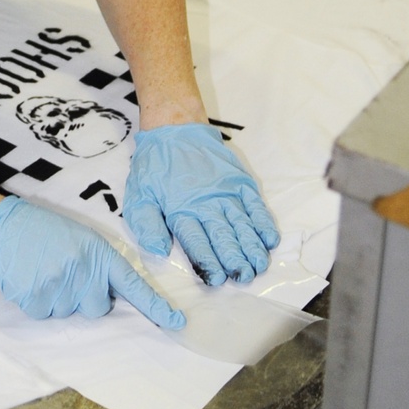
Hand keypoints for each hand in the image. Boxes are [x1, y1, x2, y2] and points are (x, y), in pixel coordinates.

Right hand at [0, 197, 184, 328]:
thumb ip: (97, 263)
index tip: (177, 322)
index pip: (133, 285)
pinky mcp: (37, 301)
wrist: (0, 226)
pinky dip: (38, 302)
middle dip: (86, 297)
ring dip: (59, 298)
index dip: (156, 306)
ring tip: (43, 270)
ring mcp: (60, 288)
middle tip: (66, 273)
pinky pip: (45, 315)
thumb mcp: (79, 237)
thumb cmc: (40, 228)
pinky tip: (30, 279)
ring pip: (69, 312)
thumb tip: (106, 294)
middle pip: (98, 308)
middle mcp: (83, 273)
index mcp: (98, 254)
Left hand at [123, 123, 279, 285]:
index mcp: (180, 210)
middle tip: (244, 278)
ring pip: (242, 224)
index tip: (216, 279)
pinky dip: (263, 222)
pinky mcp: (239, 181)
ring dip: (252, 247)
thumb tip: (159, 250)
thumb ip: (147, 224)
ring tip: (259, 266)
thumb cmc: (155, 167)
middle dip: (235, 260)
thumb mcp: (139, 194)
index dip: (208, 262)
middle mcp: (206, 203)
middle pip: (224, 236)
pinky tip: (269, 240)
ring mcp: (226, 191)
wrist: (175, 129)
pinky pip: (255, 205)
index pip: (197, 242)